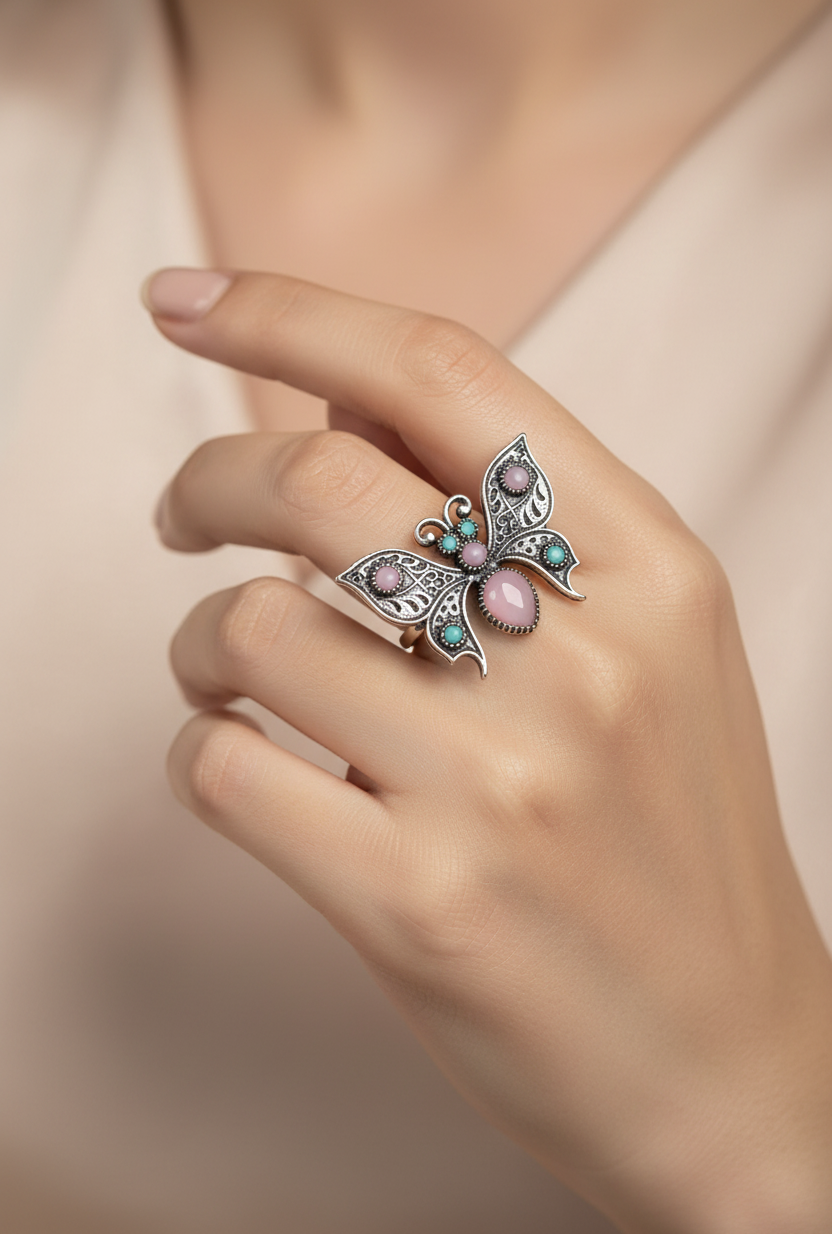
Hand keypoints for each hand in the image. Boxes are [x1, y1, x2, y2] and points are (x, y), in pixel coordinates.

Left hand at [146, 270, 831, 1232]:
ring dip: (200, 637)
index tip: (185, 304)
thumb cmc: (675, 842)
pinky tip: (241, 761)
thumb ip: (514, 518)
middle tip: (182, 511)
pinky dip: (198, 749)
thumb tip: (332, 410)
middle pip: (324, 479)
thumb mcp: (655, 649)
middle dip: (210, 476)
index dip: (294, 314)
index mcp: (656, 569)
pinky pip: (224, 768)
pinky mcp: (419, 904)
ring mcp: (504, 786)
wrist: (735, 1061)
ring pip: (254, 624)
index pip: (445, 373)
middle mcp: (587, 661)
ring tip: (227, 672)